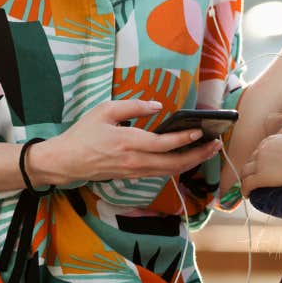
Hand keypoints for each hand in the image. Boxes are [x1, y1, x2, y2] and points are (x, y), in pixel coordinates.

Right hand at [30, 100, 222, 186]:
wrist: (66, 161)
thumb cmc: (83, 134)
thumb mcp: (104, 111)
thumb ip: (132, 106)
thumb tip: (156, 105)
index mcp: (128, 142)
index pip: (163, 144)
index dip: (184, 139)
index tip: (200, 131)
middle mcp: (134, 161)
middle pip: (173, 163)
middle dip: (197, 155)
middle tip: (215, 145)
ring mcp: (134, 172)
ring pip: (169, 171)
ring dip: (191, 162)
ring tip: (207, 151)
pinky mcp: (133, 176)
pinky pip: (160, 173)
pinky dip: (177, 166)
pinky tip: (186, 158)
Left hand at [240, 128, 281, 195]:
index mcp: (269, 141)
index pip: (259, 150)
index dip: (259, 159)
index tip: (261, 165)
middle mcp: (261, 151)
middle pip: (250, 160)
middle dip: (250, 168)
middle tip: (254, 176)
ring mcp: (260, 164)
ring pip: (245, 172)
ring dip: (244, 178)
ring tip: (247, 186)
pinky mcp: (261, 177)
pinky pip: (247, 184)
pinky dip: (244, 190)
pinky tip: (246, 195)